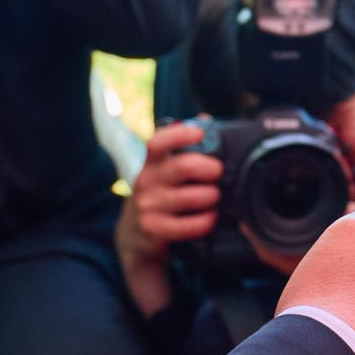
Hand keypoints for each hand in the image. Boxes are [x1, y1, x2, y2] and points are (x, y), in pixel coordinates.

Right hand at [114, 121, 222, 316]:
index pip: (158, 142)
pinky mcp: (153, 230)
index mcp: (151, 163)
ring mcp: (147, 206)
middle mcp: (146, 181)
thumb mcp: (164, 171)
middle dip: (208, 167)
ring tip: (217, 196)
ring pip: (188, 197)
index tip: (200, 133)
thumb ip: (183, 146)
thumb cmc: (159, 194)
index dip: (179, 134)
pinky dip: (204, 222)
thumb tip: (205, 119)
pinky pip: (185, 226)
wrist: (134, 235)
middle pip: (182, 166)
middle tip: (220, 171)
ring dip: (210, 196)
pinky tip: (211, 218)